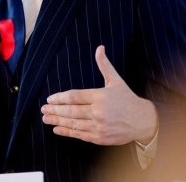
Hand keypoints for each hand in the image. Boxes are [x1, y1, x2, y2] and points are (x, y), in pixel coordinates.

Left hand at [41, 45, 156, 145]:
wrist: (142, 120)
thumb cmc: (127, 99)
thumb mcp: (116, 80)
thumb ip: (104, 65)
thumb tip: (99, 48)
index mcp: (100, 96)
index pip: (74, 96)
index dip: (60, 98)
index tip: (50, 99)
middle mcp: (98, 112)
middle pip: (71, 111)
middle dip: (55, 110)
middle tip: (43, 109)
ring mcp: (99, 126)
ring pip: (73, 123)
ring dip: (57, 121)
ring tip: (46, 118)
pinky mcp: (100, 138)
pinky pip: (80, 135)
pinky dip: (67, 132)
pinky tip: (57, 129)